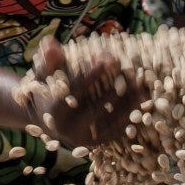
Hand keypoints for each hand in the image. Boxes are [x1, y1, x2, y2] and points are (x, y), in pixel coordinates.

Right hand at [20, 35, 149, 151]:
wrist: (46, 119)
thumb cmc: (46, 90)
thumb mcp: (43, 74)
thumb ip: (48, 60)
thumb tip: (50, 42)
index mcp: (54, 114)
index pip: (76, 93)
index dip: (92, 74)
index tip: (107, 58)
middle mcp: (69, 131)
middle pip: (97, 107)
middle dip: (114, 87)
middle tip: (128, 69)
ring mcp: (86, 139)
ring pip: (111, 119)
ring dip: (128, 101)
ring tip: (141, 83)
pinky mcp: (99, 142)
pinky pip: (118, 128)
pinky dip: (131, 113)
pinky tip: (141, 98)